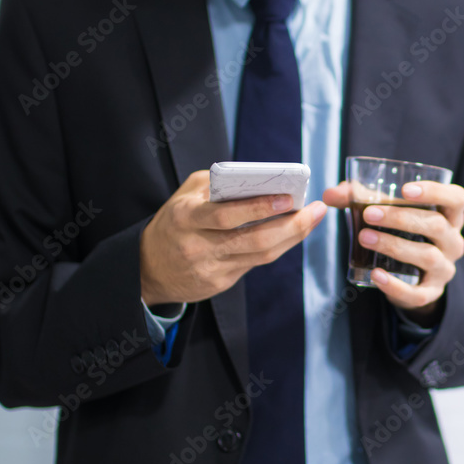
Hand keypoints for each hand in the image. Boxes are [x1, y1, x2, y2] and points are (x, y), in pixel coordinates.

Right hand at [140, 170, 326, 305]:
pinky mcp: (220, 283)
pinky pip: (256, 264)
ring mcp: (211, 268)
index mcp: (186, 218)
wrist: (147, 268)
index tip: (288, 197)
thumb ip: (218, 184)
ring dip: (293, 236)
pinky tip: (293, 233)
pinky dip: (278, 246)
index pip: (226, 215)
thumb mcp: (185, 195)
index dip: (259, 208)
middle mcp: (199, 246)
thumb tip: (261, 179)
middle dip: (291, 225)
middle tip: (316, 210)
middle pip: (254, 239)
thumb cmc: (175, 221)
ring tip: (312, 218)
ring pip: (261, 255)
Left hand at [323, 180, 463, 325]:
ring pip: (427, 255)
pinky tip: (376, 274)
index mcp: (449, 216)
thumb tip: (330, 194)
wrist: (410, 276)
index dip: (435, 191)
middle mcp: (453, 241)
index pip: (456, 198)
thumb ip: (359, 199)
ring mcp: (445, 268)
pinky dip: (396, 285)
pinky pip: (419, 293)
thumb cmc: (401, 233)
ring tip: (364, 238)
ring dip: (394, 245)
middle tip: (369, 215)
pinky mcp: (432, 292)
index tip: (405, 190)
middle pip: (436, 225)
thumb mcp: (386, 212)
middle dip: (400, 218)